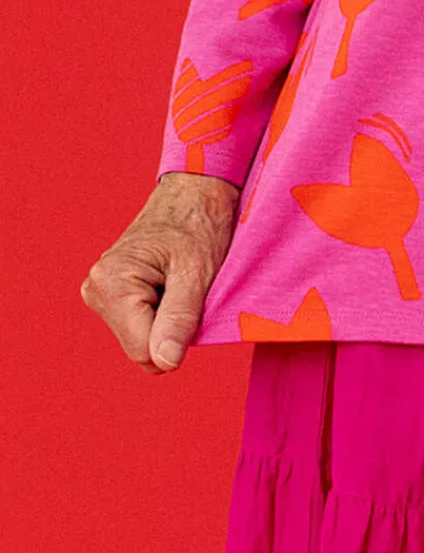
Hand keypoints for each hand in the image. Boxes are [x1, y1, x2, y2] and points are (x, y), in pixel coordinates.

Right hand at [79, 172, 240, 373]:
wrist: (196, 190)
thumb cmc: (199, 222)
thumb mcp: (197, 272)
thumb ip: (179, 319)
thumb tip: (165, 362)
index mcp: (110, 283)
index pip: (143, 351)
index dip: (176, 338)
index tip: (192, 301)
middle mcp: (96, 288)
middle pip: (140, 347)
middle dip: (170, 328)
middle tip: (186, 287)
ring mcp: (101, 291)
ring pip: (141, 337)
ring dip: (167, 318)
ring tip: (178, 280)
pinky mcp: (112, 292)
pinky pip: (141, 323)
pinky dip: (162, 310)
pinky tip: (170, 281)